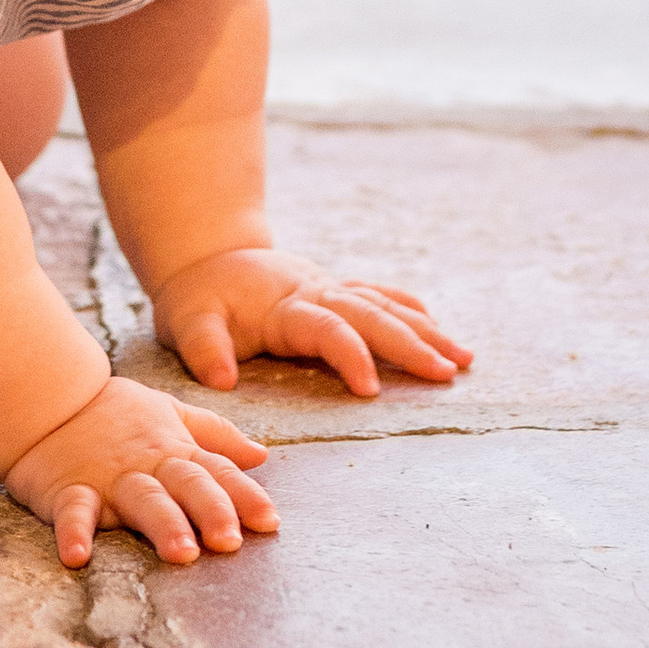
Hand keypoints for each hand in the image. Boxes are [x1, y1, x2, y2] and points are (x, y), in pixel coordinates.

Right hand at [4, 373, 277, 571]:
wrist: (45, 397)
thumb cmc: (112, 411)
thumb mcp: (168, 413)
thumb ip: (215, 435)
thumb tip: (261, 455)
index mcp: (173, 450)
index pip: (217, 472)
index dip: (244, 497)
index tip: (270, 522)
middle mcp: (147, 466)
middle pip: (186, 485)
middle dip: (210, 510)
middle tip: (229, 541)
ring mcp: (108, 478)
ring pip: (141, 499)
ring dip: (161, 523)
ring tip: (181, 553)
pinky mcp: (68, 490)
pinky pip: (73, 511)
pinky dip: (74, 532)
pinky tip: (77, 556)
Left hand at [156, 246, 472, 399]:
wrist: (205, 257)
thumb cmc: (196, 299)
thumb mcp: (185, 321)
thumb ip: (203, 347)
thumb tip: (221, 379)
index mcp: (284, 305)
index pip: (327, 329)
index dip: (350, 355)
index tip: (372, 391)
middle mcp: (316, 292)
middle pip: (371, 315)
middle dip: (410, 344)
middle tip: (448, 372)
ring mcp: (329, 288)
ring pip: (385, 305)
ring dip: (424, 330)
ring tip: (463, 359)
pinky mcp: (335, 291)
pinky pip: (380, 297)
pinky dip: (411, 311)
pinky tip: (440, 331)